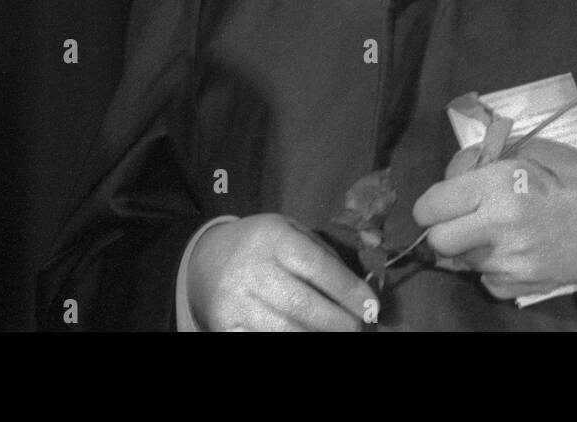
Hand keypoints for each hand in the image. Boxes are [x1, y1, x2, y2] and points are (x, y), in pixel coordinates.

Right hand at [186, 213, 379, 330]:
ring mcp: (235, 302)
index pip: (317, 266)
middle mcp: (252, 268)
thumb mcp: (289, 231)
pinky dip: (290, 344)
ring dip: (318, 337)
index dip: (348, 289)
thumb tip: (360, 289)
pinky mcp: (224, 327)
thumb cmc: (260, 245)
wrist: (205, 260)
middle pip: (303, 305)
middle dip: (338, 322)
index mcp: (272, 237)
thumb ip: (322, 254)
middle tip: (359, 329)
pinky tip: (308, 339)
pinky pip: (263, 342)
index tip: (371, 306)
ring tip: (339, 336)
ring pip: (285, 332)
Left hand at [412, 139, 576, 299]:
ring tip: (496, 229)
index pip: (431, 206)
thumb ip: (485, 157)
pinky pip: (486, 279)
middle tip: (462, 215)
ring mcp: (510, 264)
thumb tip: (455, 172)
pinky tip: (512, 249)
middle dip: (443, 227)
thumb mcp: (530, 149)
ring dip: (469, 246)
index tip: (444, 198)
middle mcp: (498, 229)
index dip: (431, 202)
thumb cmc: (575, 176)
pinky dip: (490, 266)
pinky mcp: (522, 287)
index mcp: (497, 187)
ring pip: (461, 261)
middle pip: (437, 241)